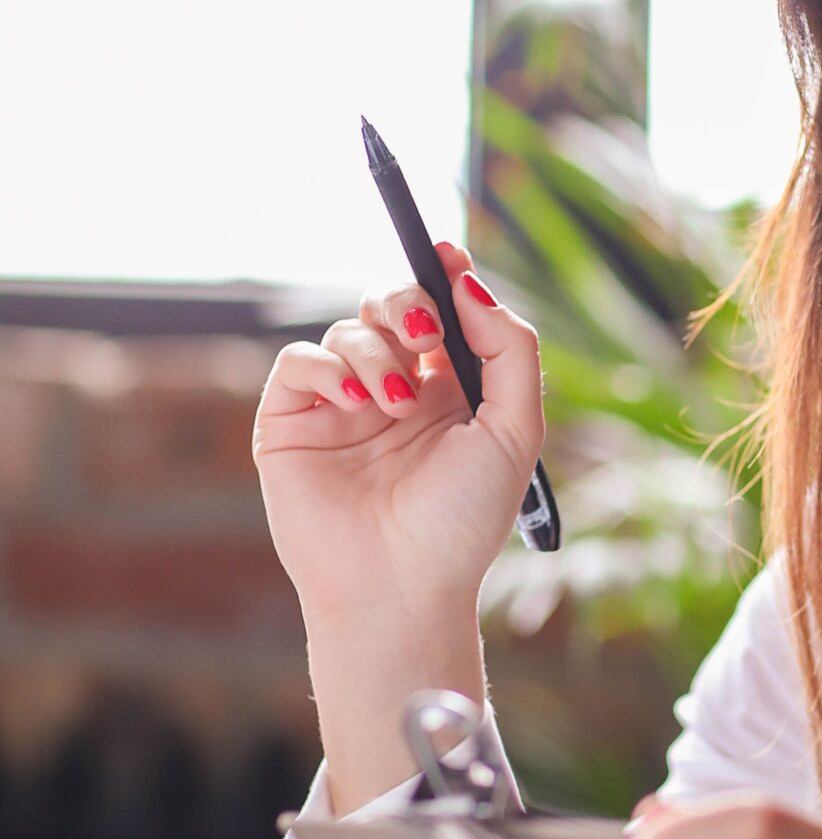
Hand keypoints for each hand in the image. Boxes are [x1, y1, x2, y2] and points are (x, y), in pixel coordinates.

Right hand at [254, 242, 544, 627]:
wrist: (402, 588)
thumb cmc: (463, 523)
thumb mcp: (515, 430)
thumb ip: (510, 350)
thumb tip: (471, 283)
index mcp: (450, 394)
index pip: (442, 314)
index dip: (443, 275)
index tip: (448, 250)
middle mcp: (394, 394)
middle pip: (391, 306)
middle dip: (408, 300)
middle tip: (424, 333)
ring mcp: (340, 408)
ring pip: (348, 329)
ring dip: (375, 349)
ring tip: (394, 401)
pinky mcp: (291, 425)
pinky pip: (298, 362)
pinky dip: (326, 365)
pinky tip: (354, 399)